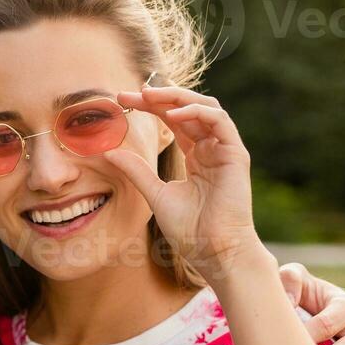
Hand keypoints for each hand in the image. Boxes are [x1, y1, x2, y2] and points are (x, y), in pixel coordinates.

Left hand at [109, 84, 261, 282]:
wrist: (213, 251)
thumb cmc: (190, 230)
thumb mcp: (155, 194)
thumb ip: (136, 171)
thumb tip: (108, 152)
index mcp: (195, 156)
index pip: (172, 121)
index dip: (149, 107)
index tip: (121, 100)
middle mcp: (211, 148)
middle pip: (186, 109)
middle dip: (159, 97)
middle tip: (130, 93)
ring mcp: (225, 150)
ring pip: (205, 108)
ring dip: (177, 98)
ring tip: (149, 96)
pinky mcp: (236, 154)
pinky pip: (219, 122)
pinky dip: (197, 112)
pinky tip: (173, 115)